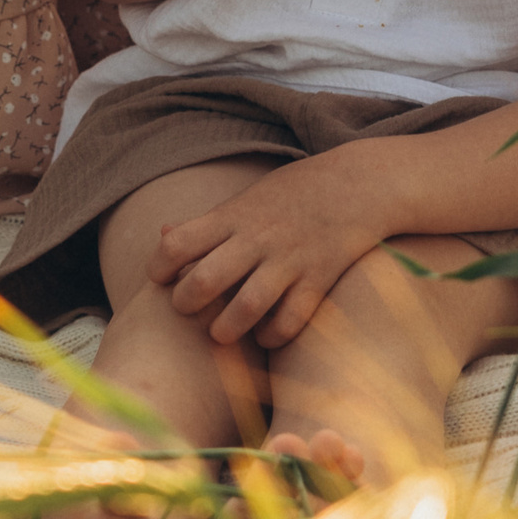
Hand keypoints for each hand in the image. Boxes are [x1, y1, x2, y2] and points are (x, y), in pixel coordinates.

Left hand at [148, 152, 386, 345]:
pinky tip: (265, 334)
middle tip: (186, 309)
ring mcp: (289, 260)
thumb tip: (162, 235)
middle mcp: (257, 238)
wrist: (358, 183)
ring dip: (226, 328)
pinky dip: (272, 335)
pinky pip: (290, 320)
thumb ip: (206, 222)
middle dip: (186, 302)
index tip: (162, 279)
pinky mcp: (319, 279)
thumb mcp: (246, 198)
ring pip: (246, 306)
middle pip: (206, 278)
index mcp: (233, 216)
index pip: (178, 243)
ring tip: (220, 333)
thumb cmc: (293, 193)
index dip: (159, 267)